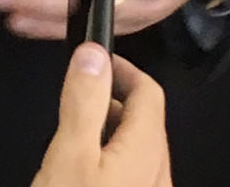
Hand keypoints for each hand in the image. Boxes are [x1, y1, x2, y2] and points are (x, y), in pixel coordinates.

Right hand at [32, 44, 171, 186]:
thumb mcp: (70, 154)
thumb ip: (83, 102)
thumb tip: (93, 54)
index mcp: (146, 150)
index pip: (148, 90)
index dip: (121, 69)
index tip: (94, 61)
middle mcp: (158, 173)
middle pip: (144, 120)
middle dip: (112, 101)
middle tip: (77, 99)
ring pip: (137, 149)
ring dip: (110, 133)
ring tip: (75, 138)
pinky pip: (133, 175)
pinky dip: (112, 161)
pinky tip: (85, 174)